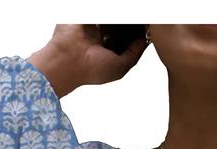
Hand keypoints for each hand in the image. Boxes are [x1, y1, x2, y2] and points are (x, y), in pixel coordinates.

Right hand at [27, 25, 148, 97]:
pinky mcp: (86, 15)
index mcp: (106, 50)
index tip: (148, 29)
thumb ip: (134, 53)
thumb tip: (145, 39)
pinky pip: (101, 10)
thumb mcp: (120, 67)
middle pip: (120, 25)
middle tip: (145, 21)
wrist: (67, 60)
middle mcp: (99, 37)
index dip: (136, 34)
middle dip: (130, 24)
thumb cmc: (91, 69)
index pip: (125, 38)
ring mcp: (92, 25)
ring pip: (111, 18)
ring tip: (136, 16)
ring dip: (122, 19)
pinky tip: (122, 16)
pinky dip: (110, 14)